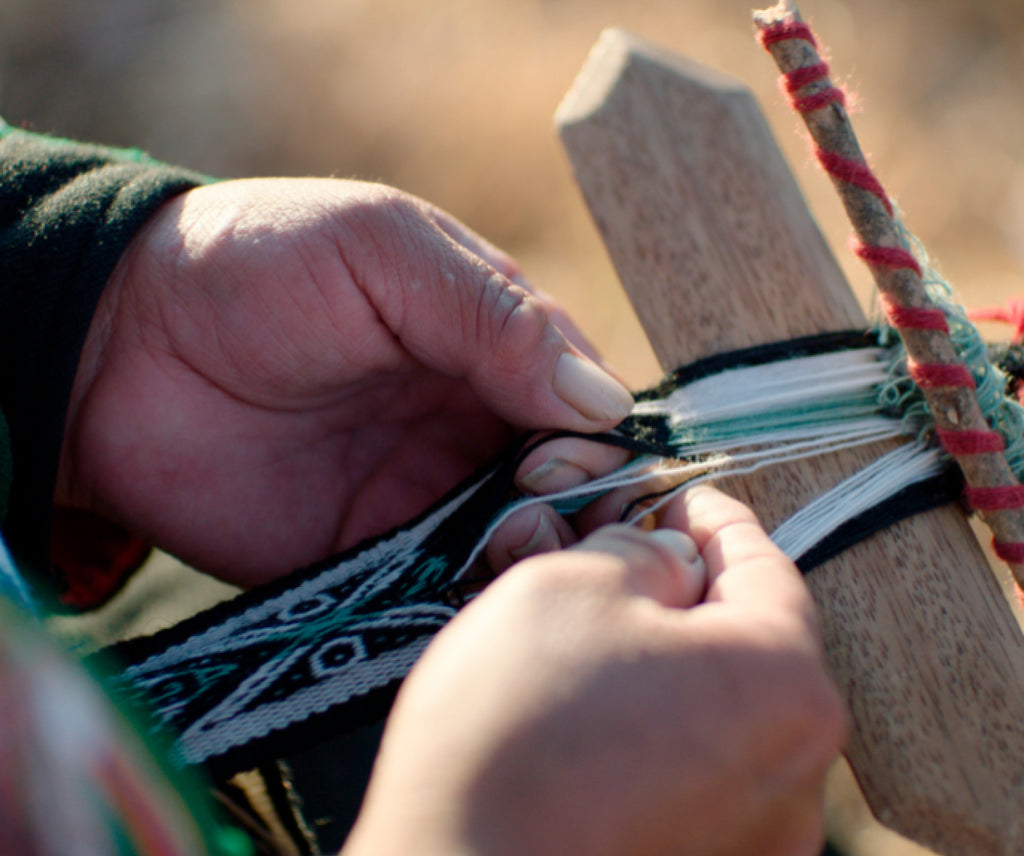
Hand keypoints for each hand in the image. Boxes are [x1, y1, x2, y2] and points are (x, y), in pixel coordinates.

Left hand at [55, 178, 633, 584]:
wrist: (116, 345)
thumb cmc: (256, 264)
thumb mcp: (385, 252)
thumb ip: (495, 317)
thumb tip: (604, 400)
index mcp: (486, 343)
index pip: (582, 398)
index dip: (598, 431)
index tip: (574, 453)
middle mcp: (466, 425)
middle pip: (565, 480)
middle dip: (577, 499)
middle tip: (538, 500)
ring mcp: (421, 496)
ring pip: (516, 540)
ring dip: (534, 551)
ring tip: (513, 545)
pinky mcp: (370, 558)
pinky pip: (442, 589)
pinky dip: (472, 599)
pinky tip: (477, 592)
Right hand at [344, 486, 846, 855]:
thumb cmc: (513, 729)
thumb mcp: (572, 584)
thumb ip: (642, 551)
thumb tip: (669, 559)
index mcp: (782, 682)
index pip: (765, 565)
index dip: (714, 519)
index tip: (681, 498)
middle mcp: (796, 774)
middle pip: (750, 644)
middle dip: (690, 594)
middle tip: (626, 564)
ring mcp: (759, 840)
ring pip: (724, 711)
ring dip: (673, 665)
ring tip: (600, 644)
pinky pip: (700, 775)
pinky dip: (662, 733)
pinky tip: (598, 721)